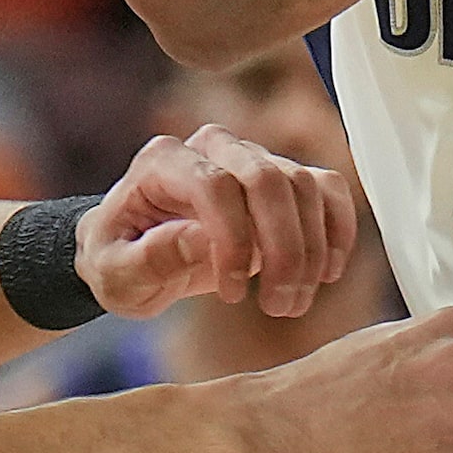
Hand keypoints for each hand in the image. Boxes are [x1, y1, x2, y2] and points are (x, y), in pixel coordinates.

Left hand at [77, 123, 356, 319]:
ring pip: (302, 186)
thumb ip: (149, 257)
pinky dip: (336, 228)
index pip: (215, 185)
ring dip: (310, 251)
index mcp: (162, 160)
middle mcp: (209, 146)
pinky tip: (327, 272)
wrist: (134, 252)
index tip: (232, 294)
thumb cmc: (120, 259)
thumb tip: (201, 240)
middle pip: (267, 179)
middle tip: (279, 306)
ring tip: (291, 302)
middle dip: (283, 249)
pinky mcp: (280, 176)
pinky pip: (325, 187)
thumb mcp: (116, 273)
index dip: (232, 241)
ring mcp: (248, 156)